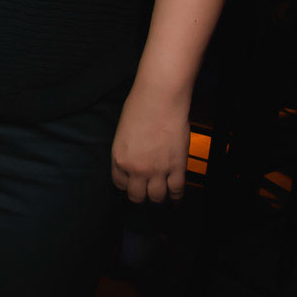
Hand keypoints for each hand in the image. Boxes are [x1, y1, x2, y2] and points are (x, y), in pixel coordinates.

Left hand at [110, 83, 190, 202]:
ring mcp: (157, 170)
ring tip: (160, 194)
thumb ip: (127, 150)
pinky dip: (176, 196)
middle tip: (145, 192)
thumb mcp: (123, 132)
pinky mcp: (176, 167)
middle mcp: (136, 168)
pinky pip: (176, 190)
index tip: (131, 184)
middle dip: (140, 195)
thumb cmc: (139, 107)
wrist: (159, 100)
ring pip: (156, 197)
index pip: (119, 183)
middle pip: (136, 195)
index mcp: (119, 158)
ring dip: (158, 197)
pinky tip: (175, 196)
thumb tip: (134, 159)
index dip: (126, 185)